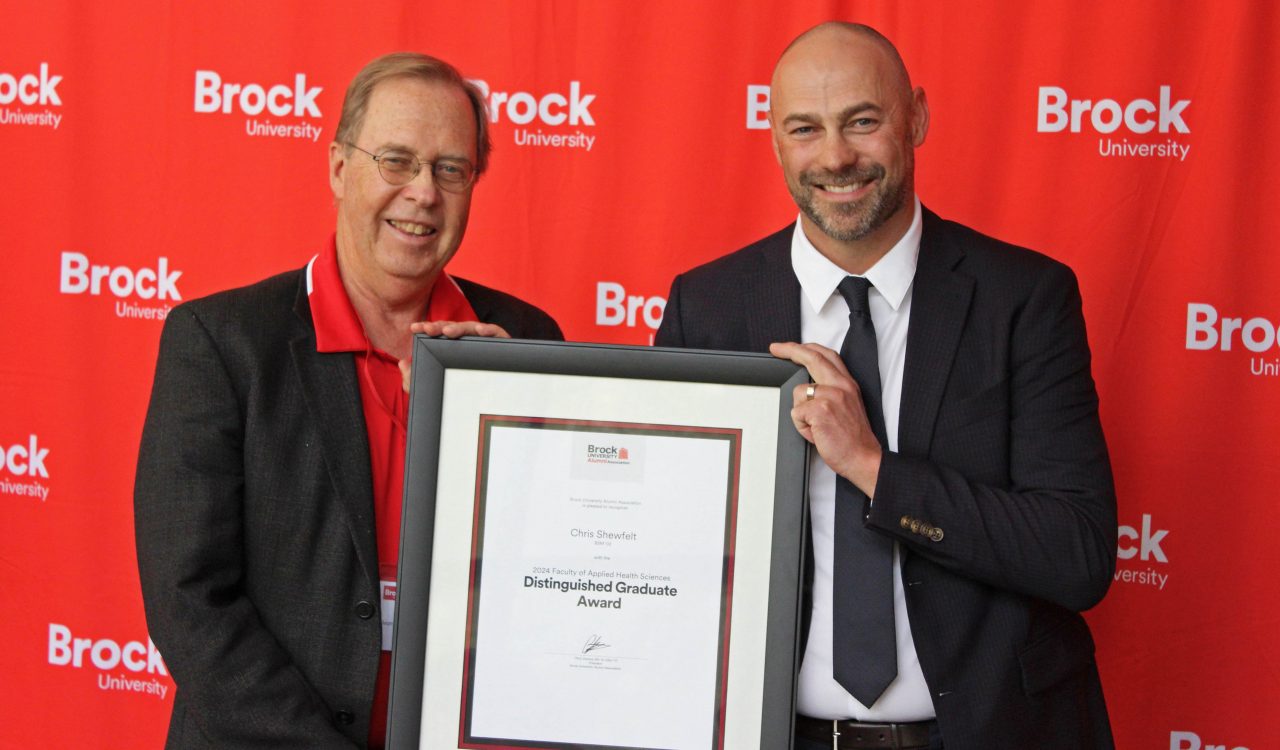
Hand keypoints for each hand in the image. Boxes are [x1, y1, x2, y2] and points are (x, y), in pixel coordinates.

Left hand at [399, 321, 512, 391]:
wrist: (496, 409)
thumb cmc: (466, 394)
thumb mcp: (436, 388)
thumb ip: (414, 379)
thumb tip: (402, 363)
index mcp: (453, 346)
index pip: (439, 334)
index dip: (428, 328)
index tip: (414, 328)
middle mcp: (468, 341)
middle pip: (454, 329)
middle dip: (440, 326)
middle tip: (428, 329)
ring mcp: (485, 341)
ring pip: (472, 328)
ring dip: (460, 328)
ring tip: (448, 331)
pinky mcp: (502, 343)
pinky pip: (497, 333)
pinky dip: (489, 330)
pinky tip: (481, 331)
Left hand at [769, 341, 882, 496]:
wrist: (863, 457)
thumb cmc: (852, 438)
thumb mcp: (846, 406)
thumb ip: (831, 391)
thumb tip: (807, 386)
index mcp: (848, 384)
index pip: (827, 356)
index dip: (807, 348)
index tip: (792, 347)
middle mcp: (841, 386)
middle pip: (812, 358)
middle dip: (790, 349)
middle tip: (776, 348)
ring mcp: (831, 396)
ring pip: (798, 393)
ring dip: (801, 413)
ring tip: (817, 427)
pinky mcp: (820, 409)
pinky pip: (796, 413)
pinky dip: (801, 427)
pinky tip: (816, 434)